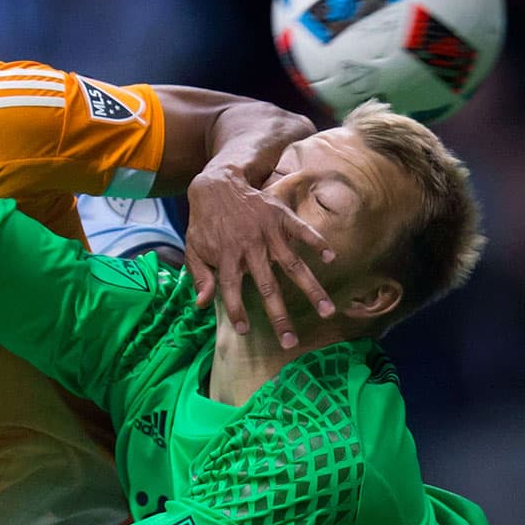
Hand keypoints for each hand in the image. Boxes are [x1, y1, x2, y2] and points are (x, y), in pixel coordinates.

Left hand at [185, 167, 334, 346]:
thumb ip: (199, 276)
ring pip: (292, 264)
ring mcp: (268, 232)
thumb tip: (202, 305)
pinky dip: (317, 242)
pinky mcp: (280, 216)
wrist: (218, 184)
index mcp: (226, 256)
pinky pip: (302, 231)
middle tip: (291, 340)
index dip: (236, 310)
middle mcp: (250, 247)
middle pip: (267, 286)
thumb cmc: (205, 222)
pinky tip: (331, 258)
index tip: (245, 332)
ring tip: (327, 310)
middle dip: (280, 315)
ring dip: (311, 288)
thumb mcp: (193, 247)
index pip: (231, 289)